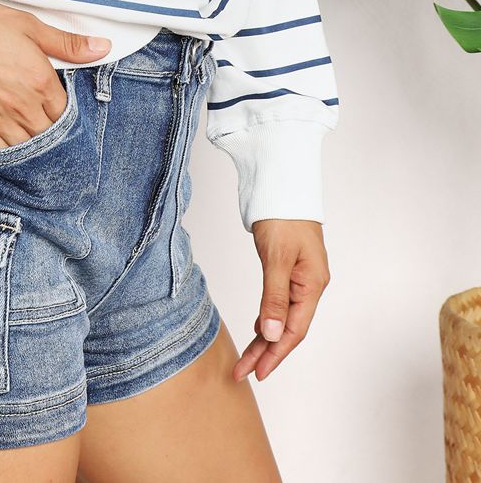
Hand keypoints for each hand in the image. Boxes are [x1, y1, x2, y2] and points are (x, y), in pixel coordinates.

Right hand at [0, 0, 111, 149]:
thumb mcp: (26, 25)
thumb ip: (66, 43)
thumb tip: (103, 47)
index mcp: (40, 81)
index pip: (67, 111)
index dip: (67, 110)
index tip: (61, 105)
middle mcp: (23, 107)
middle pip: (51, 135)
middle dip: (54, 131)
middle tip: (50, 123)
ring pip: (29, 150)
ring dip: (36, 146)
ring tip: (35, 138)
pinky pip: (0, 154)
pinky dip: (11, 155)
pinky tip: (14, 150)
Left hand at [232, 219, 330, 382]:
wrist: (283, 184)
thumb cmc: (283, 216)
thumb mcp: (277, 258)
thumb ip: (274, 297)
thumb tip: (270, 334)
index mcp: (312, 285)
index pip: (294, 330)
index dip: (275, 353)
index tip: (257, 372)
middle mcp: (310, 285)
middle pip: (288, 327)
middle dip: (266, 351)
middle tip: (243, 372)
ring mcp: (301, 278)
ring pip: (283, 316)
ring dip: (265, 337)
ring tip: (247, 358)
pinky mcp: (290, 269)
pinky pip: (280, 302)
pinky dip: (267, 317)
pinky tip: (259, 326)